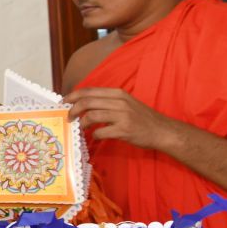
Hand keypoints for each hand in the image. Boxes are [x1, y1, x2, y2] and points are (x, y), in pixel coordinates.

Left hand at [64, 87, 180, 150]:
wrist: (162, 130)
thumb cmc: (141, 118)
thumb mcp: (125, 103)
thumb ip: (107, 102)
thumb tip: (83, 105)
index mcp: (117, 93)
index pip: (89, 91)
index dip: (73, 96)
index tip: (64, 102)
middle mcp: (119, 102)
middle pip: (87, 102)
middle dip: (73, 110)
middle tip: (68, 117)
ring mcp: (122, 115)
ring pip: (91, 116)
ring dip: (82, 123)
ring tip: (81, 128)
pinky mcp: (124, 130)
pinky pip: (100, 132)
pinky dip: (94, 135)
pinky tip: (96, 136)